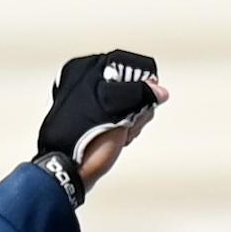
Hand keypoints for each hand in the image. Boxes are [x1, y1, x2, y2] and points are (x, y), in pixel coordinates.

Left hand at [35, 49, 164, 195]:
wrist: (69, 168)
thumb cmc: (83, 136)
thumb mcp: (114, 108)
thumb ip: (139, 93)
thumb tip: (160, 91)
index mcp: (85, 71)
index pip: (125, 63)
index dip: (140, 83)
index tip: (144, 99)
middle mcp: (88, 83)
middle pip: (132, 85)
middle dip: (136, 106)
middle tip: (127, 120)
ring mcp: (94, 102)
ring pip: (132, 104)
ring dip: (133, 121)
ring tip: (119, 132)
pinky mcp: (99, 119)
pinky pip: (125, 118)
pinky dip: (127, 128)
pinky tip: (117, 138)